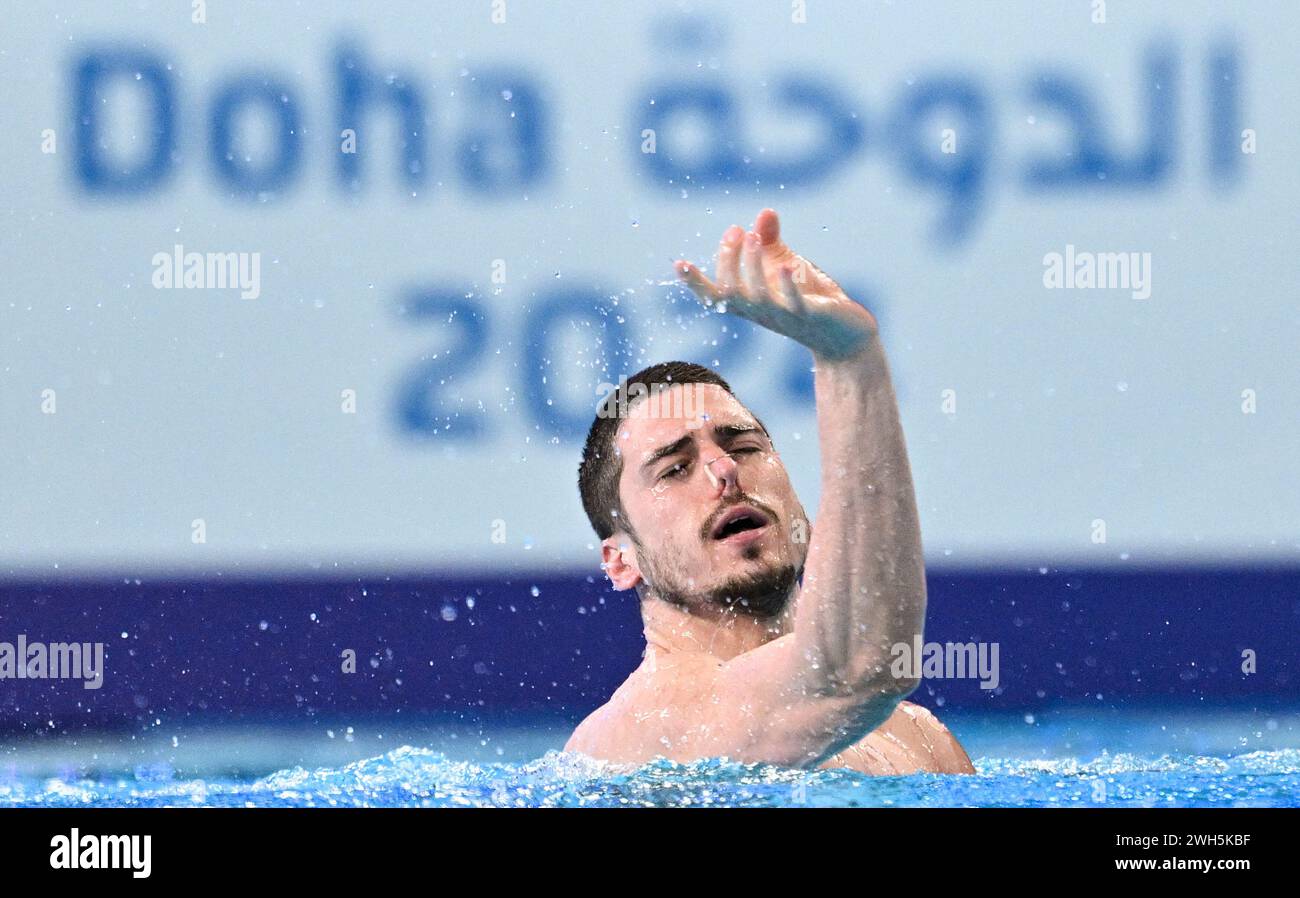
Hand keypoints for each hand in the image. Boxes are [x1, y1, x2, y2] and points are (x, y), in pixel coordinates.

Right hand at [674, 208, 878, 361]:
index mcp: (749, 303)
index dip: (695, 283)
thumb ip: (771, 242)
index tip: (680, 263)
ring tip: (752, 236)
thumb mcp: (786, 267)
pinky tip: (784, 264)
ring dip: (751, 265)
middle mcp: (761, 312)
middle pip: (731, 292)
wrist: (844, 336)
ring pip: (758, 296)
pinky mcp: (810, 315)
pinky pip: (794, 303)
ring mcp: (784, 315)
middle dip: (728, 260)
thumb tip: (765, 212)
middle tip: (735, 231)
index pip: (715, 296)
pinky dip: (787, 285)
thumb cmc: (810, 301)